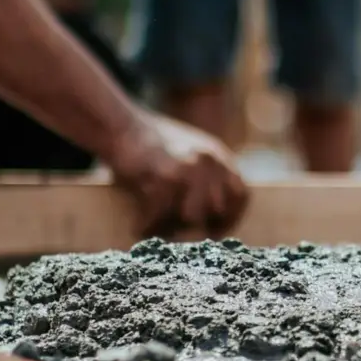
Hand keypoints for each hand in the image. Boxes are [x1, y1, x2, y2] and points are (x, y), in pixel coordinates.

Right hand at [105, 111, 249, 238]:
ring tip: (157, 232)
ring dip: (172, 228)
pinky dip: (147, 225)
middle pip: (216, 210)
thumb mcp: (190, 152)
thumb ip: (205, 177)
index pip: (241, 195)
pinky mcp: (165, 177)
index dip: (230, 218)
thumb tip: (209, 218)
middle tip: (179, 236)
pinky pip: (160, 214)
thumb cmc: (149, 145)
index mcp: (218, 156)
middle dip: (199, 228)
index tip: (214, 230)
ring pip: (191, 217)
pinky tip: (138, 227)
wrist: (120, 125)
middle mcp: (209, 161)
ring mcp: (189, 168)